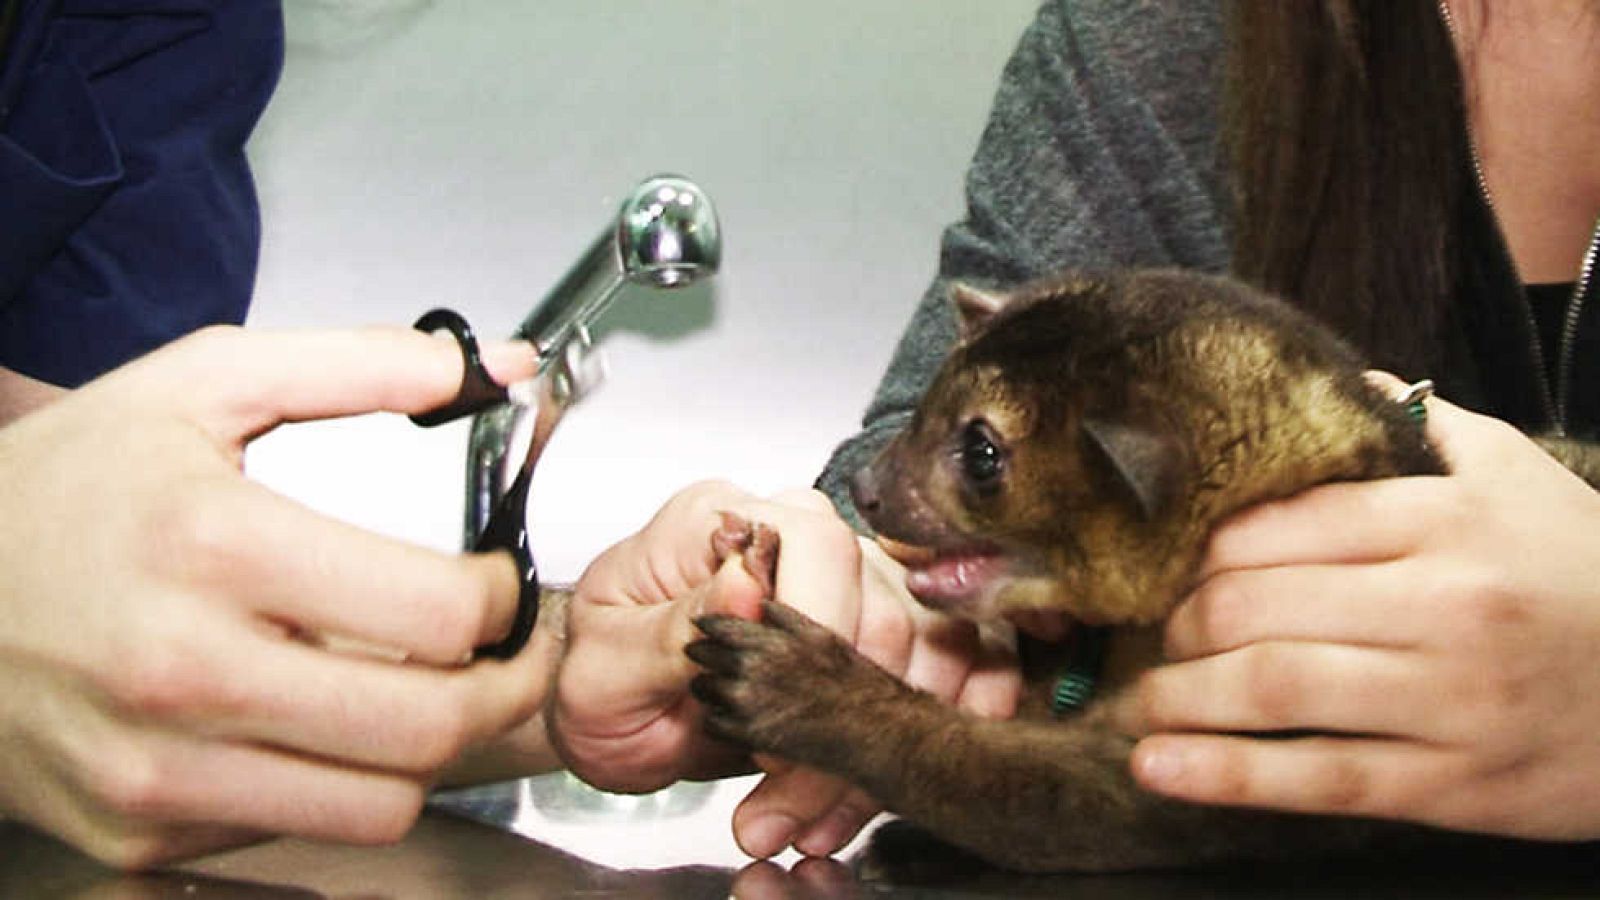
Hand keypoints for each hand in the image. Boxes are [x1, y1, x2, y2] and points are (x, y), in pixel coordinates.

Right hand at [0, 325, 554, 866]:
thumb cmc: (62, 489)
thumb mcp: (198, 387)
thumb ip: (356, 366)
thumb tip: (491, 364)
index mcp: (214, 545)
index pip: (437, 613)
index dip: (499, 599)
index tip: (495, 585)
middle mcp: (183, 668)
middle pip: (426, 725)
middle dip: (498, 688)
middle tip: (502, 658)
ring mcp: (155, 765)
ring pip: (380, 805)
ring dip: (426, 751)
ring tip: (419, 693)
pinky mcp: (137, 830)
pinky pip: (296, 830)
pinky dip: (335, 786)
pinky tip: (317, 726)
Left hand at [551, 480, 1020, 858]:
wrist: (607, 718)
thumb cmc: (596, 678)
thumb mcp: (605, 662)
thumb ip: (673, 627)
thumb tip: (746, 586)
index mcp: (721, 522)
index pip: (817, 548)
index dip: (818, 640)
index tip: (773, 735)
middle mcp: (793, 536)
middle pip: (881, 609)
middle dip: (841, 733)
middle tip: (779, 812)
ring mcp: (845, 579)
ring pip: (926, 645)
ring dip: (886, 751)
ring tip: (815, 824)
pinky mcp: (875, 631)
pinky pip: (953, 659)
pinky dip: (946, 723)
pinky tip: (899, 783)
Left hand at [1120, 381, 1599, 839]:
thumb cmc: (1584, 574)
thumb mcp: (1516, 478)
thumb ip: (1420, 426)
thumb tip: (1334, 384)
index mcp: (1448, 520)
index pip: (1280, 524)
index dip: (1201, 549)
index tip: (1167, 563)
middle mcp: (1443, 604)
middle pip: (1256, 605)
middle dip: (1176, 621)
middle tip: (1151, 630)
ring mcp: (1448, 700)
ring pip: (1274, 689)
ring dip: (1178, 697)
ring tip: (1134, 702)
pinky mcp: (1454, 785)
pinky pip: (1319, 779)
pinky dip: (1225, 776)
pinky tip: (1157, 768)